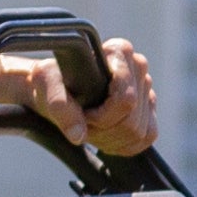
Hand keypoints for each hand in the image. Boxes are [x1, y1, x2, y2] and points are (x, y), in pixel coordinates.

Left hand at [0, 33, 162, 157]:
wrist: (56, 87)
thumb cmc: (52, 80)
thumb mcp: (47, 85)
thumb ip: (60, 105)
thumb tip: (78, 135)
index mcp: (119, 51)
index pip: (125, 98)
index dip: (103, 116)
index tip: (85, 113)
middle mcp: (138, 66)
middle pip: (131, 119)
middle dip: (104, 130)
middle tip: (83, 124)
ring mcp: (146, 87)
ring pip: (138, 131)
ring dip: (110, 139)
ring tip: (91, 127)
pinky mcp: (149, 108)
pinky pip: (146, 137)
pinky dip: (124, 144)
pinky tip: (105, 136)